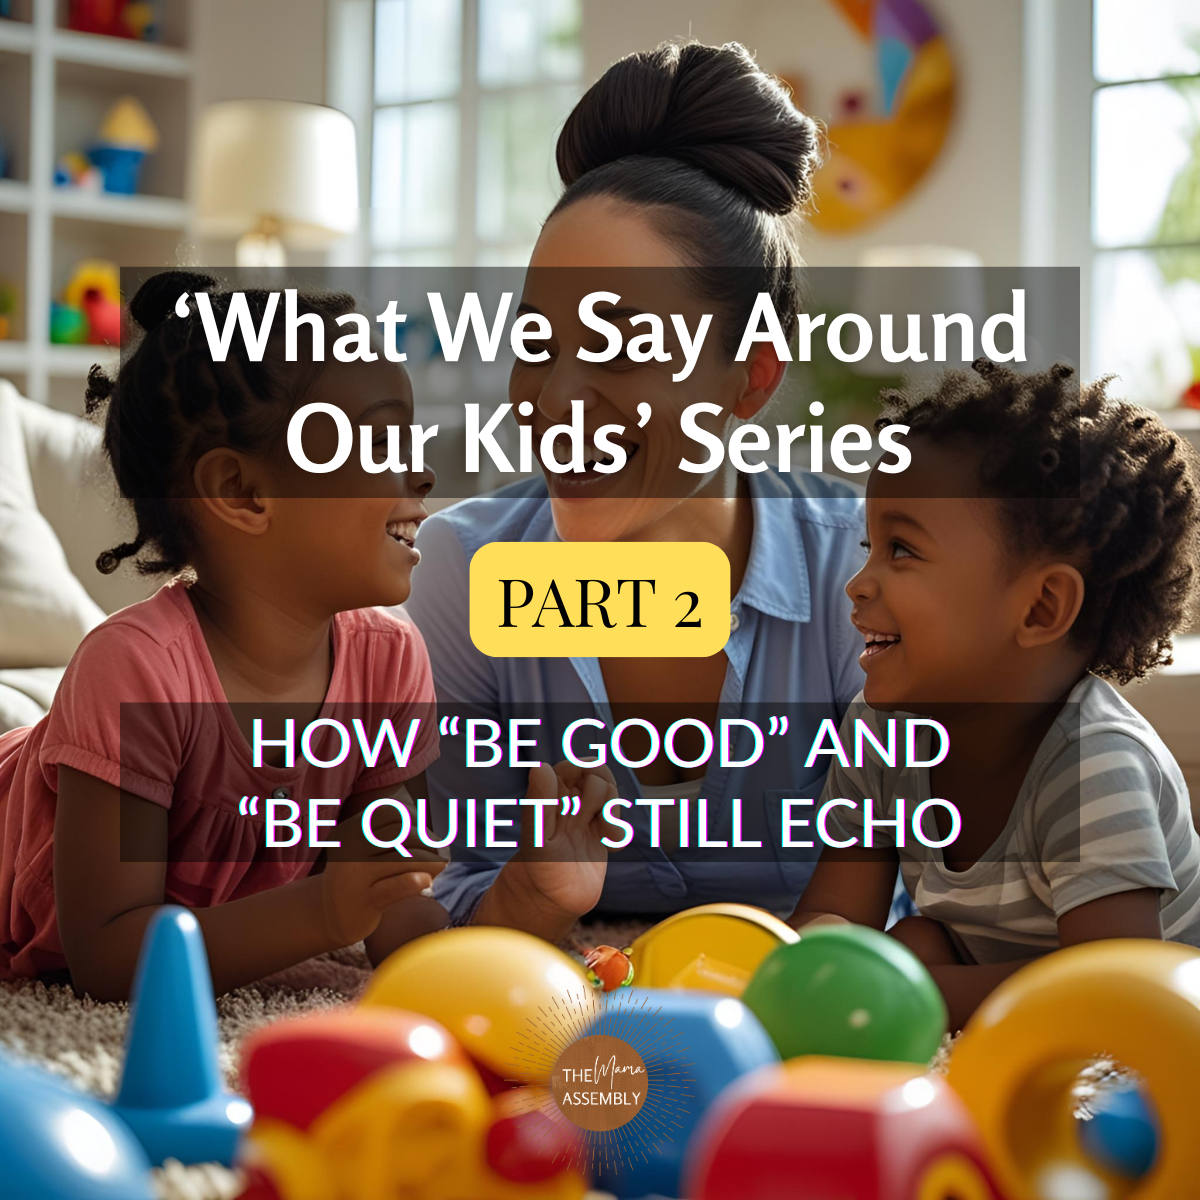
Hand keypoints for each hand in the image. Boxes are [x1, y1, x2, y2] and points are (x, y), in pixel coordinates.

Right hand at [317, 801, 445, 945]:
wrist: (331, 915)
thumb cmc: (363, 875)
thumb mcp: (370, 849)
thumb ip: (398, 837)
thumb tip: (441, 843)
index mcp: (350, 830)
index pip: (390, 813)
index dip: (414, 819)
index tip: (425, 833)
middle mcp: (349, 849)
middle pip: (401, 834)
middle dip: (428, 842)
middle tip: (441, 854)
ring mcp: (355, 876)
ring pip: (405, 859)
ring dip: (430, 862)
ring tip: (438, 868)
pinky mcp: (364, 901)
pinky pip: (397, 886)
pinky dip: (416, 881)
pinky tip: (426, 881)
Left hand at [501, 760, 618, 922]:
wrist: (555, 901)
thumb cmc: (539, 869)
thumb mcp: (538, 838)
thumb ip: (539, 803)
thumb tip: (540, 766)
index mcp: (550, 793)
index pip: (576, 764)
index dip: (586, 777)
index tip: (577, 802)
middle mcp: (568, 800)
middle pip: (599, 774)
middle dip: (602, 795)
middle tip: (589, 819)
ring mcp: (586, 815)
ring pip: (612, 793)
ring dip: (613, 814)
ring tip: (604, 838)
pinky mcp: (600, 832)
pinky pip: (619, 818)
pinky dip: (620, 832)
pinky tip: (611, 848)